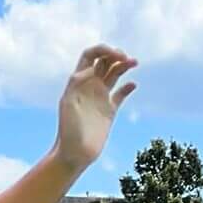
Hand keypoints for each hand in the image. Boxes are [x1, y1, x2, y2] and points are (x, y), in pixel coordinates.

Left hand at [55, 46, 137, 171]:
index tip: (115, 54)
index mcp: (78, 81)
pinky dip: (128, 87)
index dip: (102, 49)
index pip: (90, 55)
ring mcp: (100, 98)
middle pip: (104, 61)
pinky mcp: (110, 111)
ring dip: (124, 65)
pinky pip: (120, 94)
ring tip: (134, 62)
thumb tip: (90, 71)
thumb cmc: (68, 131)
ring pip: (114, 74)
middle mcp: (90, 86)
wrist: (75, 153)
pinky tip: (133, 85)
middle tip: (126, 58)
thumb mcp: (68, 105)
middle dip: (115, 54)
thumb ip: (77, 85)